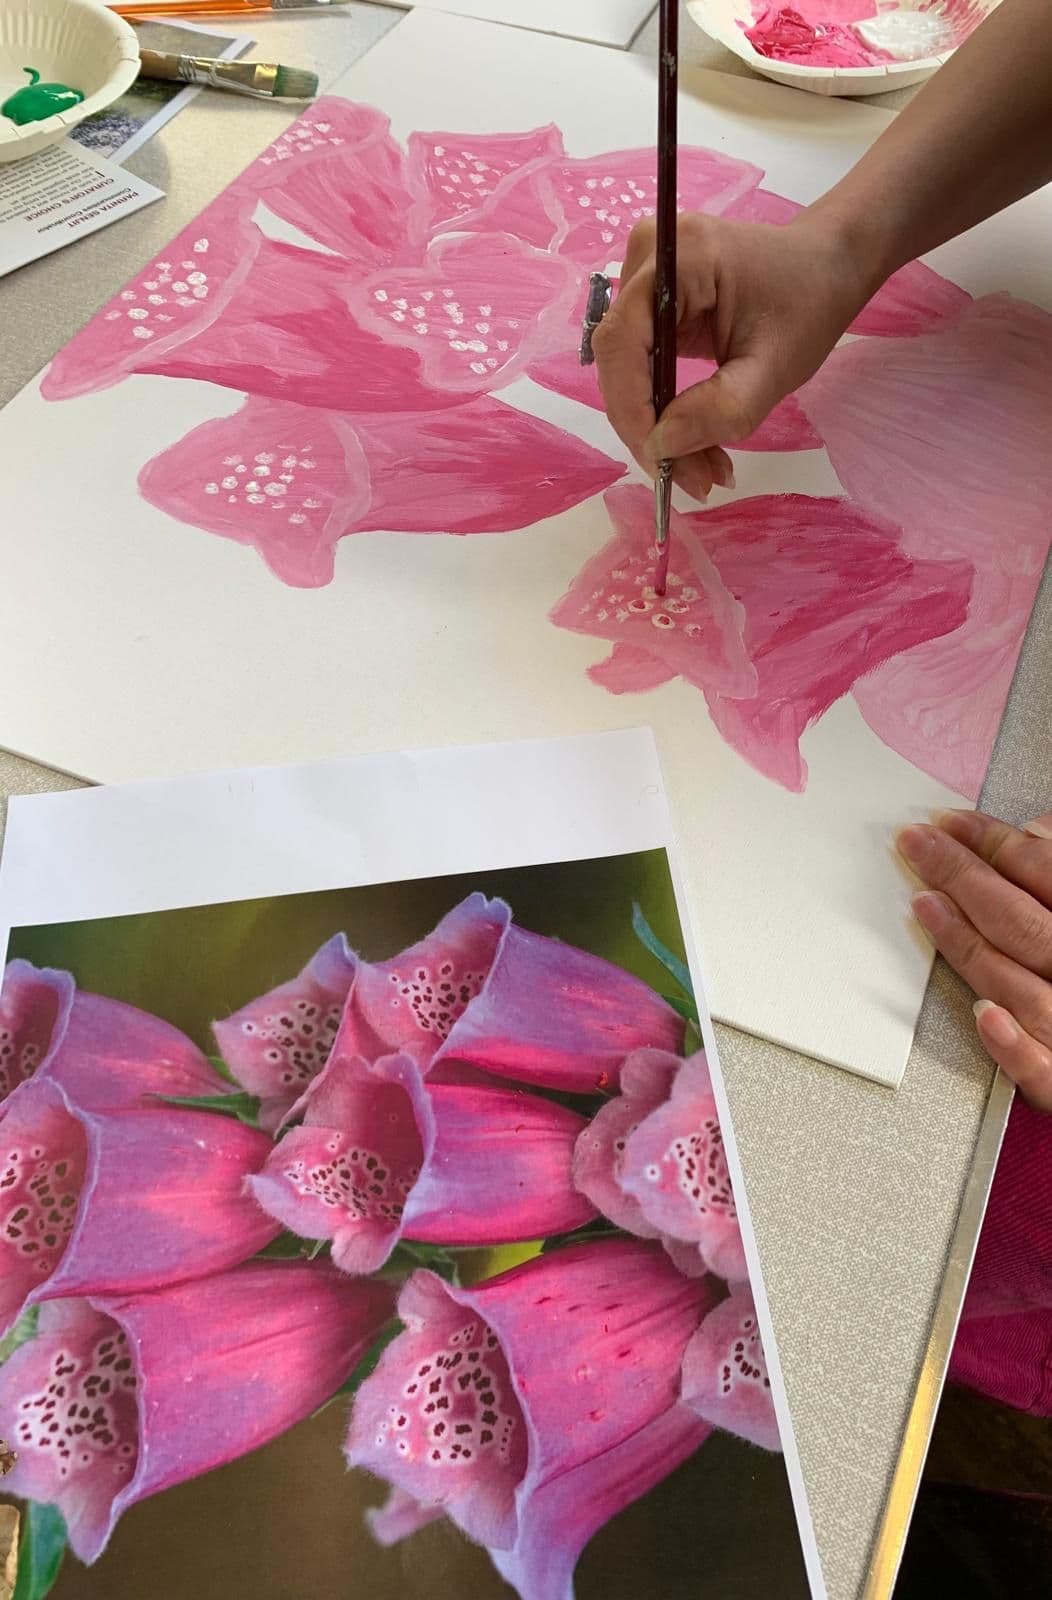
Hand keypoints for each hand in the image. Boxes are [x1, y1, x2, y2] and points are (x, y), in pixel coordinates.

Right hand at [592, 210, 874, 501]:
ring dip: (657, 427)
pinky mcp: (648, 301)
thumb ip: (723, 408)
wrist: (824, 269)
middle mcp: (646, 257)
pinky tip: (695, 442)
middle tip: (690, 480)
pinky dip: (664, 410)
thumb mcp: (776, 366)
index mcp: (678, 255)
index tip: (660, 465)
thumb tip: (662, 446)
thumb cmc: (809, 305)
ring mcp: (642, 277)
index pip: (623, 342)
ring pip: (627, 370)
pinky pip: (640, 365)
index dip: (632, 410)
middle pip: (620, 359)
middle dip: (648, 428)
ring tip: (702, 470)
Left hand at [897, 812, 1051, 1110]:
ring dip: (967, 945)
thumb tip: (1038, 833)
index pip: (1048, 873)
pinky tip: (983, 1015)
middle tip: (918, 845)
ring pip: (1021, 988)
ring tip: (925, 903)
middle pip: (1023, 924)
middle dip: (964, 877)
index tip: (951, 824)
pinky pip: (1044, 1071)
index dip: (996, 844)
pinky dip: (1013, 1046)